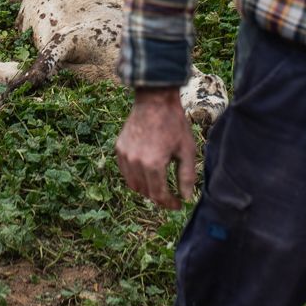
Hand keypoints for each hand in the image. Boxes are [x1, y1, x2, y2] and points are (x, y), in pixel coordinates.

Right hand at [115, 87, 196, 208]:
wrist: (155, 100)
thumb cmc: (174, 123)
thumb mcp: (187, 150)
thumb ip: (186, 176)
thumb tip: (186, 198)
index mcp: (153, 164)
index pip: (158, 195)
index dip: (169, 204)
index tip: (178, 205)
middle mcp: (135, 162)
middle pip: (145, 192)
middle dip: (159, 197)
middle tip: (171, 196)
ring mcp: (124, 155)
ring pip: (132, 184)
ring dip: (146, 189)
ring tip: (159, 186)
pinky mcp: (119, 148)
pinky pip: (125, 171)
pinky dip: (135, 177)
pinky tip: (146, 173)